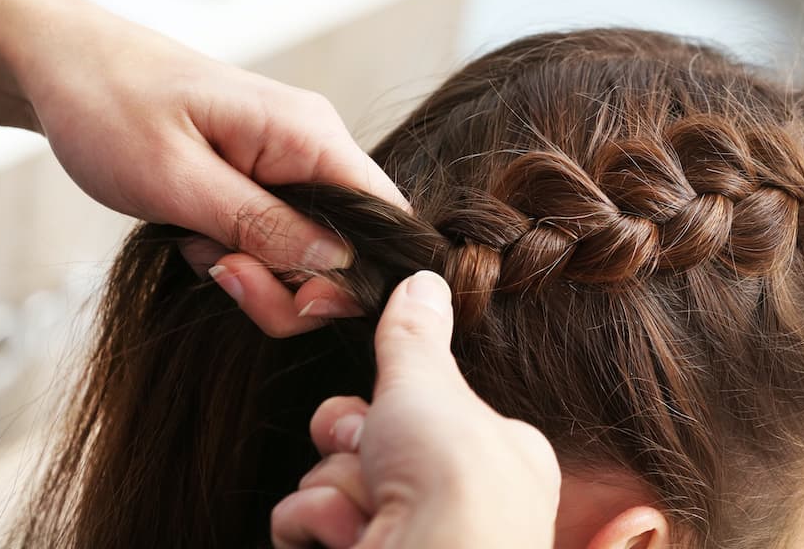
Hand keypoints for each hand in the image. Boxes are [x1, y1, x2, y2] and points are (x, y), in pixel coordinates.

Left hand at [0, 0, 406, 335]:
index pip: (385, 216)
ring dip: (256, 270)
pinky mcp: (265, 175)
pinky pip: (278, 235)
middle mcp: (313, 146)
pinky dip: (239, 252)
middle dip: (289, 283)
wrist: (61, 64)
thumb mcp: (178, 180)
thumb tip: (339, 266)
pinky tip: (194, 235)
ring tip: (196, 245)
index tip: (295, 298)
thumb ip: (261, 225)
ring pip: (309, 250)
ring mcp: (290, 161)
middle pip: (348, 246)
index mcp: (309, 134)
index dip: (356, 274)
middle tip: (223, 274)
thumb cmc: (108, 106)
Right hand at [271, 271, 560, 548]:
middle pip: (367, 442)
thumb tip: (425, 280)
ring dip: (333, 491)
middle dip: (351, 446)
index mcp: (495, 455)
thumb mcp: (431, 387)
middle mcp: (459, 502)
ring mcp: (412, 540)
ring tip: (363, 513)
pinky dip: (312, 529)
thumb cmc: (451, 481)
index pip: (419, 410)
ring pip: (333, 484)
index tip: (377, 408)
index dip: (384, 404)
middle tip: (366, 451)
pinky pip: (307, 527)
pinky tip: (343, 540)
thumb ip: (415, 338)